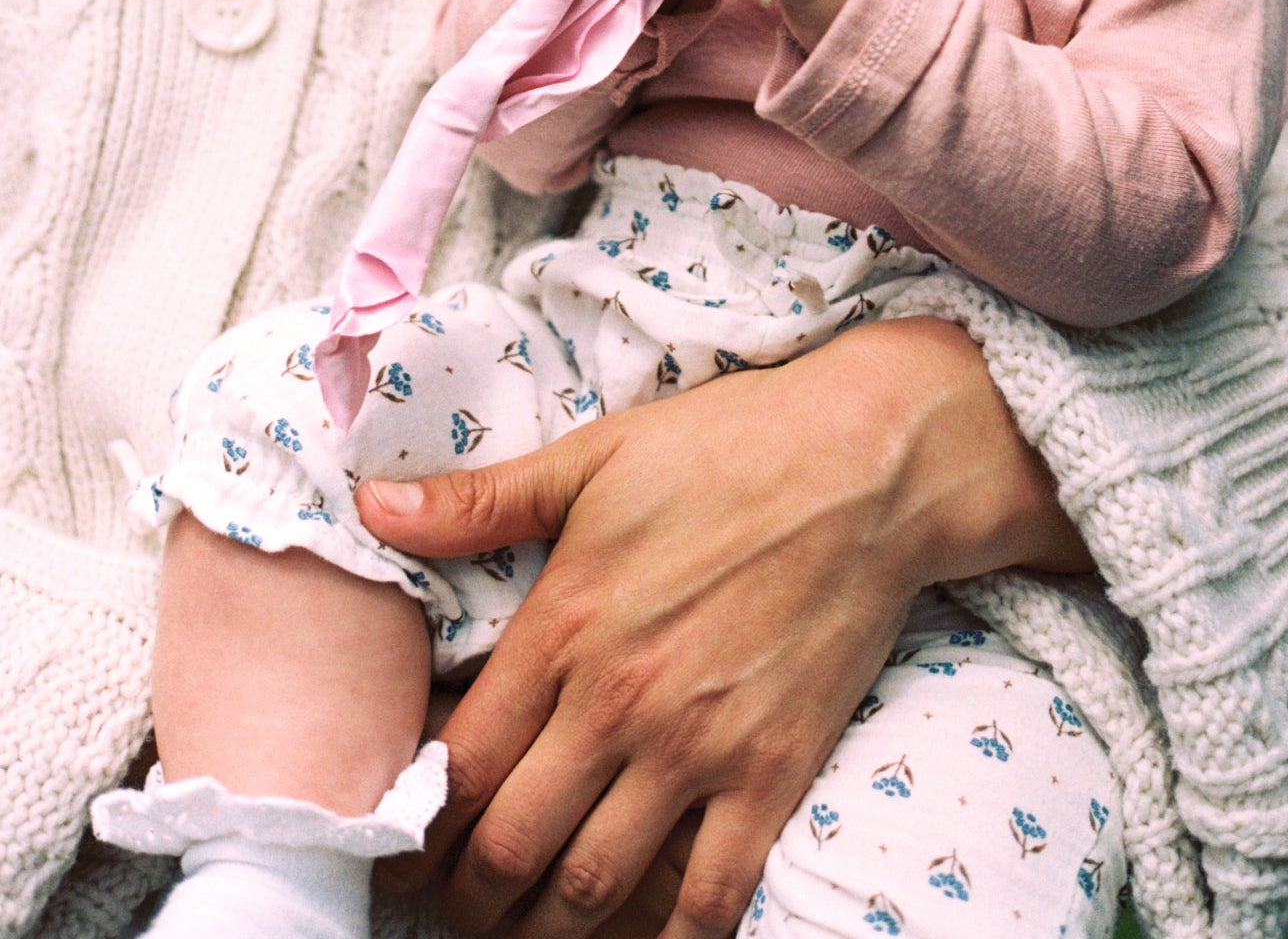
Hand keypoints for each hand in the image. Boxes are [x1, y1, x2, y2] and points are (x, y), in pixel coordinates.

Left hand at [358, 316, 1085, 938]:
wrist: (866, 465)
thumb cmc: (727, 449)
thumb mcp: (594, 457)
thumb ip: (480, 501)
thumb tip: (369, 508)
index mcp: (564, 625)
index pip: (459, 764)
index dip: (413, 826)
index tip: (396, 851)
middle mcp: (619, 701)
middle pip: (511, 847)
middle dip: (465, 898)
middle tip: (448, 910)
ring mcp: (699, 748)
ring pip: (593, 888)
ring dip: (543, 931)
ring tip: (520, 933)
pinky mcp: (773, 773)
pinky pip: (708, 897)